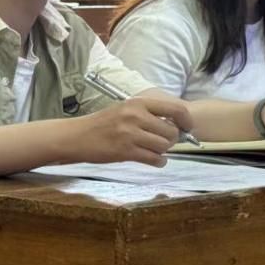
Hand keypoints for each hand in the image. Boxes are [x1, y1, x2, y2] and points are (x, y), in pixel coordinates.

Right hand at [74, 98, 193, 167]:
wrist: (77, 136)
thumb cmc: (102, 123)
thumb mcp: (125, 109)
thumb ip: (147, 114)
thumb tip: (174, 124)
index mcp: (138, 103)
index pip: (174, 108)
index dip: (186, 120)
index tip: (187, 127)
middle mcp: (136, 116)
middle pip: (171, 131)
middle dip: (171, 140)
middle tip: (163, 142)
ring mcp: (131, 134)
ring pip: (163, 146)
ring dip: (163, 151)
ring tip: (155, 151)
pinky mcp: (125, 151)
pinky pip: (154, 159)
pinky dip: (158, 162)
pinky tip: (154, 161)